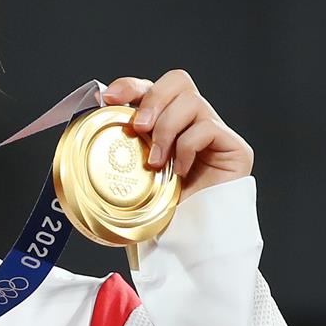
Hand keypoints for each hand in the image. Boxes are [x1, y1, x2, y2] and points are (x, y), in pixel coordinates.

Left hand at [102, 70, 253, 200]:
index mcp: (167, 124)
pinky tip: (180, 172)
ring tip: (156, 162)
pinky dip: (186, 148)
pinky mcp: (235, 148)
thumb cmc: (159, 213)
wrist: (186, 245)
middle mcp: (193, 122)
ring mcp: (216, 134)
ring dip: (166, 129)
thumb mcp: (132, 173)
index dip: (132, 85)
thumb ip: (121, 146)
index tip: (110, 99)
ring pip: (192, 101)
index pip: (153, 87)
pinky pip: (207, 128)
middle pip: (178, 80)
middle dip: (153, 100)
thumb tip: (89, 121)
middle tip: (137, 128)